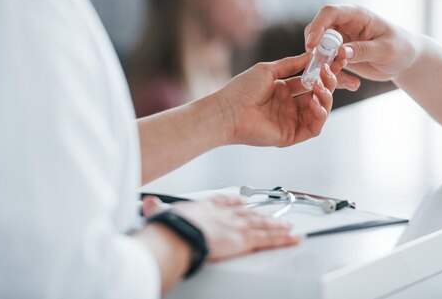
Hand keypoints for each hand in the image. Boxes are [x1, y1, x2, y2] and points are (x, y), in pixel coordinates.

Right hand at [142, 195, 300, 260]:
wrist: (179, 233)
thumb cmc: (170, 226)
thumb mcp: (160, 213)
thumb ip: (155, 208)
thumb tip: (147, 204)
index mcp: (207, 207)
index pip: (224, 201)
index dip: (235, 201)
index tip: (241, 200)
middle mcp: (225, 214)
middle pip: (249, 213)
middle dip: (263, 215)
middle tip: (275, 215)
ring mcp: (237, 226)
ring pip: (263, 225)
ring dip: (278, 226)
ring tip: (289, 227)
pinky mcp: (245, 239)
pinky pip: (269, 239)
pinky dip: (284, 238)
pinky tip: (294, 237)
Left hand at [214, 53, 340, 146]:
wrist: (227, 111)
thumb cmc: (242, 89)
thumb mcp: (268, 70)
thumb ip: (291, 64)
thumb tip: (311, 55)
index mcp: (283, 91)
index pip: (310, 82)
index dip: (324, 73)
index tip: (335, 61)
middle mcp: (289, 107)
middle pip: (319, 96)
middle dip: (329, 83)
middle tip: (329, 72)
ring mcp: (291, 122)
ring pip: (320, 111)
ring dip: (325, 97)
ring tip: (320, 86)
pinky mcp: (291, 136)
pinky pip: (314, 127)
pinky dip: (320, 114)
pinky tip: (315, 101)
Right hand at [304, 5, 419, 83]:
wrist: (406, 61)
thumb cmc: (401, 48)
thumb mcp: (385, 49)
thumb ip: (363, 50)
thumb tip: (341, 52)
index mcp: (355, 16)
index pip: (329, 13)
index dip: (317, 26)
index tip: (311, 45)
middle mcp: (344, 26)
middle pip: (317, 32)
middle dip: (316, 51)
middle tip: (325, 68)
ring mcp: (340, 41)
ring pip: (319, 52)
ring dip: (326, 68)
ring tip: (349, 81)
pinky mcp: (339, 57)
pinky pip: (328, 66)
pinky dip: (335, 77)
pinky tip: (352, 84)